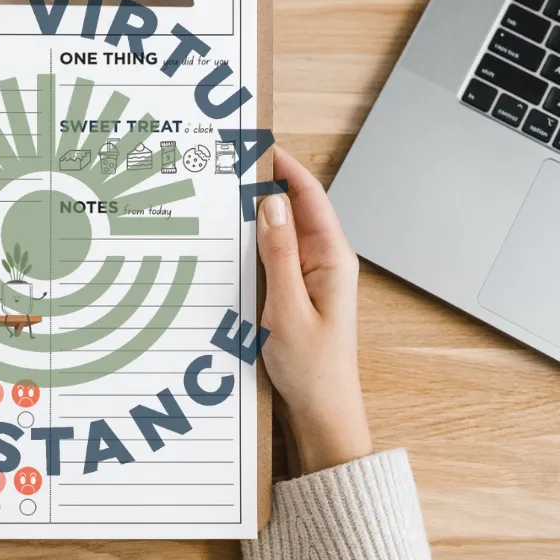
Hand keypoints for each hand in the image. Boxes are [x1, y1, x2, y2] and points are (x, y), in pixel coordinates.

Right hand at [257, 147, 372, 474]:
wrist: (321, 415)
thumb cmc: (313, 370)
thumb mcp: (288, 307)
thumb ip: (279, 253)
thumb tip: (271, 202)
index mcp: (332, 259)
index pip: (310, 196)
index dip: (285, 166)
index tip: (259, 144)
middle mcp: (323, 262)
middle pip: (293, 208)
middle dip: (265, 182)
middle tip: (231, 163)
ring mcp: (308, 277)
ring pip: (280, 232)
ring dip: (256, 213)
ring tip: (226, 193)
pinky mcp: (294, 293)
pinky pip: (273, 255)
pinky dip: (253, 241)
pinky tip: (231, 239)